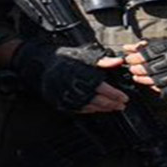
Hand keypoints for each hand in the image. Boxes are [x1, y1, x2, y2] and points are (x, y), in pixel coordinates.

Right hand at [11, 39, 129, 113]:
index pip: (104, 89)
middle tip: (121, 105)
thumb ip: (102, 61)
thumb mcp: (84, 55)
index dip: (116, 95)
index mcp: (83, 76)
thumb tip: (118, 62)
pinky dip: (90, 110)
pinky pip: (79, 109)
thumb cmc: (64, 58)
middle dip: (112, 104)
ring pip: (90, 106)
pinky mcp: (61, 102)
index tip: (124, 98)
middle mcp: (75, 88)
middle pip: (99, 100)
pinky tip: (96, 108)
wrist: (41, 64)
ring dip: (103, 109)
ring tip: (112, 108)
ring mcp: (68, 96)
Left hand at [122, 34, 166, 100]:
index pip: (148, 53)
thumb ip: (147, 46)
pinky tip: (152, 86)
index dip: (136, 57)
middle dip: (138, 69)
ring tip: (137, 77)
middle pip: (151, 67)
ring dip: (145, 80)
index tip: (129, 58)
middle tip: (132, 69)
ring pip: (158, 80)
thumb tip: (127, 47)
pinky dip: (158, 89)